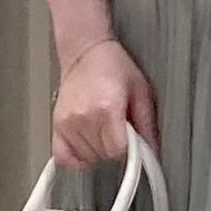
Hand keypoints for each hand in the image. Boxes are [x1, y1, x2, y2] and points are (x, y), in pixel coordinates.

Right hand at [52, 39, 160, 169]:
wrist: (85, 52)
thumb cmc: (112, 66)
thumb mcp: (140, 91)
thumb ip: (147, 124)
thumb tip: (153, 150)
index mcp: (107, 108)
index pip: (119, 150)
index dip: (130, 149)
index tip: (132, 140)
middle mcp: (84, 117)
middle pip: (105, 155)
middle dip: (116, 148)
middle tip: (119, 130)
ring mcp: (68, 123)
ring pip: (88, 158)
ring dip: (99, 151)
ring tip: (103, 131)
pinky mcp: (57, 125)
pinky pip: (65, 157)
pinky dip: (77, 159)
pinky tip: (87, 148)